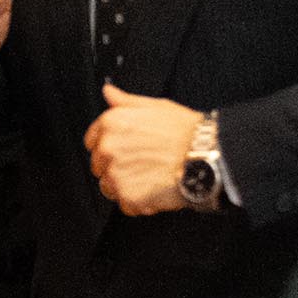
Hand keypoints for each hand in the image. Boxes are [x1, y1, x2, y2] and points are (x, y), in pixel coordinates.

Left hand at [84, 83, 200, 215]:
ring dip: (126, 187)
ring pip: (110, 187)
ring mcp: (116, 174)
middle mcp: (108, 148)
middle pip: (99, 167)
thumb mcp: (155, 106)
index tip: (125, 151)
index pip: (92, 142)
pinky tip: (156, 190)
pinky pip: (126, 205)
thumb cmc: (185, 131)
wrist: (205, 156)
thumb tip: (108, 92)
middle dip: (117, 168)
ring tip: (151, 177)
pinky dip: (139, 203)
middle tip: (143, 165)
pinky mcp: (128, 196)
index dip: (109, 147)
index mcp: (111, 123)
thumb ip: (125, 102)